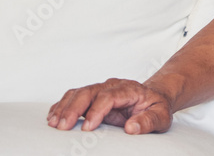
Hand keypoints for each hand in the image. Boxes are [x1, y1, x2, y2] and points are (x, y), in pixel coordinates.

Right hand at [47, 78, 172, 133]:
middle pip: (89, 91)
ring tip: (53, 123)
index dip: (96, 111)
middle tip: (62, 127)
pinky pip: (75, 96)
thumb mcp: (161, 116)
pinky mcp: (94, 96)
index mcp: (129, 89)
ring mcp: (102, 89)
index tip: (88, 128)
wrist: (155, 97)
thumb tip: (131, 128)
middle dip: (73, 108)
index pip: (109, 96)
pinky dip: (62, 105)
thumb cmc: (157, 107)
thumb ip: (148, 121)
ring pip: (79, 92)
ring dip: (64, 107)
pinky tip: (52, 116)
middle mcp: (113, 86)